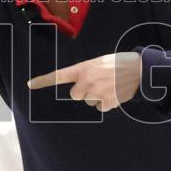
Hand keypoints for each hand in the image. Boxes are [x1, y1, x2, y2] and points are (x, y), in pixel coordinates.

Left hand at [27, 52, 141, 112]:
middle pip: (75, 95)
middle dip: (84, 91)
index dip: (43, 81)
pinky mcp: (107, 102)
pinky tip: (116, 93)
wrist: (142, 68)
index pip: (59, 75)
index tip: (29, 85)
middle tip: (99, 82)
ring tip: (110, 86)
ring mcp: (97, 92)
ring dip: (97, 97)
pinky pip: (100, 108)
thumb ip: (86, 73)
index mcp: (84, 68)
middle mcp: (87, 80)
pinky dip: (107, 103)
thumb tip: (79, 91)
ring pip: (88, 102)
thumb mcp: (99, 62)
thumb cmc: (118, 64)